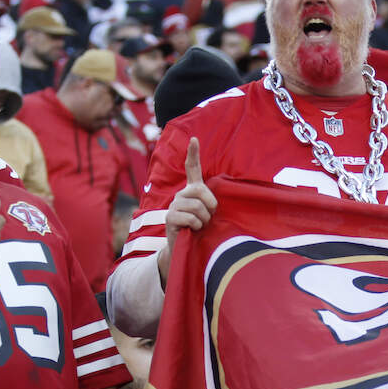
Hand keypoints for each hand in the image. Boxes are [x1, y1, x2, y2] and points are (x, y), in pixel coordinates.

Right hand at [157, 138, 217, 279]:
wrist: (184, 249)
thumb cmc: (201, 231)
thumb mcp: (209, 215)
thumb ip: (211, 204)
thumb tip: (217, 204)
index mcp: (192, 191)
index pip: (192, 169)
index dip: (193, 153)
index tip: (194, 138)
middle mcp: (181, 194)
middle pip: (201, 191)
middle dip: (210, 207)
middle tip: (207, 218)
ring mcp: (174, 205)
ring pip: (198, 207)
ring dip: (204, 220)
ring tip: (198, 226)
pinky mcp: (170, 217)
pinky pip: (191, 218)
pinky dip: (196, 226)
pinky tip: (191, 230)